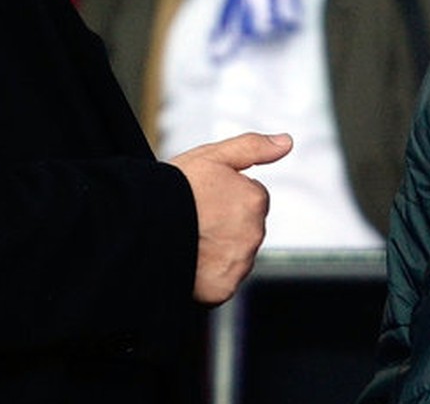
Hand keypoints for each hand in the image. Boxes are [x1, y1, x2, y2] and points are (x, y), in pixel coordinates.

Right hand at [169, 132, 292, 304]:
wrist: (143, 224)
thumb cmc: (174, 188)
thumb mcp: (213, 156)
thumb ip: (253, 147)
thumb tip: (286, 142)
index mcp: (255, 200)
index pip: (251, 200)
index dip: (224, 198)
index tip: (203, 199)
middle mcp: (254, 234)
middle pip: (244, 229)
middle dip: (224, 225)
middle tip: (193, 219)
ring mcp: (239, 263)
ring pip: (234, 256)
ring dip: (217, 250)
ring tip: (187, 239)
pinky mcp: (223, 288)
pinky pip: (221, 282)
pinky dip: (208, 275)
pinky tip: (188, 260)